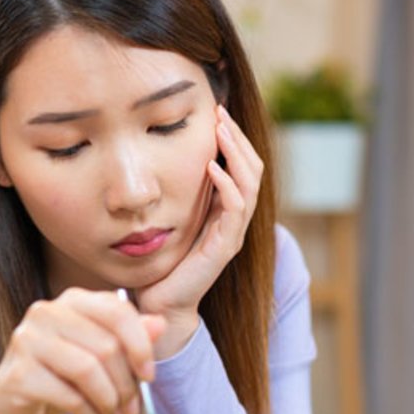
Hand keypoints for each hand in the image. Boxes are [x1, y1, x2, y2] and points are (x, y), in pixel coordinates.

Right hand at [0, 288, 164, 413]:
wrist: (11, 407)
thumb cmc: (61, 377)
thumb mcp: (100, 358)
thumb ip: (129, 339)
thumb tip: (160, 324)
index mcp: (72, 301)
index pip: (117, 312)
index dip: (140, 346)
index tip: (149, 376)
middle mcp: (46, 312)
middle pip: (106, 346)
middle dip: (126, 384)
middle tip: (131, 408)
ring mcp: (28, 340)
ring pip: (88, 370)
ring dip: (109, 402)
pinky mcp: (19, 373)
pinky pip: (69, 395)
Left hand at [136, 104, 263, 356]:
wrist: (160, 301)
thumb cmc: (163, 259)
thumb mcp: (173, 215)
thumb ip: (180, 191)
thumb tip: (166, 154)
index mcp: (226, 210)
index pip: (244, 166)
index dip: (235, 139)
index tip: (218, 112)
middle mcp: (235, 219)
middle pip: (253, 170)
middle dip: (239, 139)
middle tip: (221, 113)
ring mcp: (233, 233)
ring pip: (249, 185)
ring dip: (236, 154)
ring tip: (220, 131)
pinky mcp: (224, 247)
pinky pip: (234, 209)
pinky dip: (226, 185)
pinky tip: (212, 167)